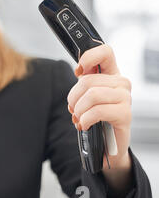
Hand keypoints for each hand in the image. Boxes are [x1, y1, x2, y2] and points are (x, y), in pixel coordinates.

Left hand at [66, 44, 132, 173]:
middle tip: (73, 110)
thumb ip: (83, 83)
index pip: (105, 52)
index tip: (78, 72)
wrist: (107, 145)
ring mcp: (125, 98)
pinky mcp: (125, 114)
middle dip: (73, 98)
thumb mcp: (86, 97)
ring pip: (91, 95)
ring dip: (78, 110)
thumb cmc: (96, 118)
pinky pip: (97, 111)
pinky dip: (85, 119)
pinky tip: (85, 125)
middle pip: (88, 80)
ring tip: (79, 118)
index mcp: (111, 74)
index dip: (88, 58)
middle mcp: (121, 83)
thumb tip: (79, 71)